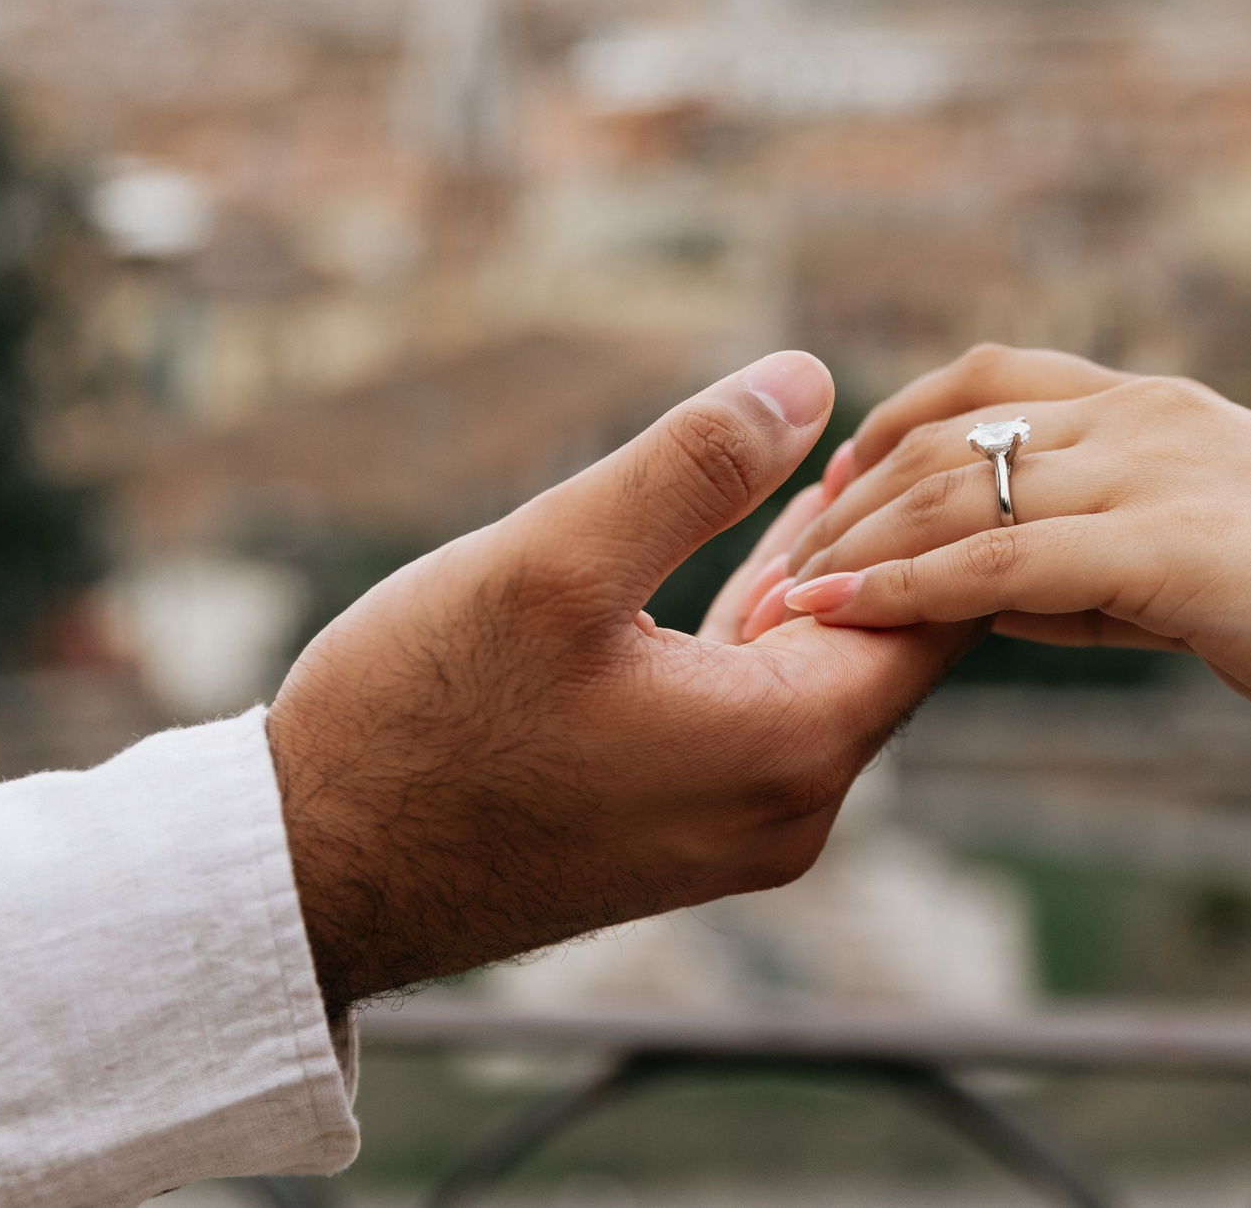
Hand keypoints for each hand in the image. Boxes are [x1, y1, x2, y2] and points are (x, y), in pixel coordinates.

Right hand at [265, 351, 973, 1018]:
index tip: (936, 418)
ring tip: (845, 463)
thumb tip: (812, 379)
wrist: (311, 871)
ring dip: (827, 577)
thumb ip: (693, 467)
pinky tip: (769, 554)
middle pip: (894, 647)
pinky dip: (768, 626)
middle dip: (893, 536)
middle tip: (902, 418)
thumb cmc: (419, 720)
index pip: (937, 615)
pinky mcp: (680, 825)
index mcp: (787, 745)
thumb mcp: (554, 561)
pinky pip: (764, 708)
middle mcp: (787, 808)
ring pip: (826, 674)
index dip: (939, 510)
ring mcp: (734, 827)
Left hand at [779, 344, 1250, 758]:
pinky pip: (999, 564)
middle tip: (771, 559)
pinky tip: (841, 614)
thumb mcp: (1203, 559)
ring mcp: (1156, 474)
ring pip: (959, 492)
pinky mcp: (1169, 551)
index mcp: (1154, 405)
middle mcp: (1143, 417)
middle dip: (845, 499)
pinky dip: (906, 589)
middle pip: (947, 434)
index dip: (889, 424)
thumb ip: (1094, 563)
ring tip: (774, 595)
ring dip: (853, 545)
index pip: (984, 379)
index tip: (828, 483)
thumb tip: (989, 593)